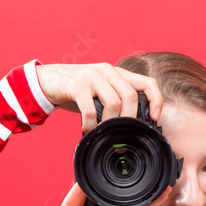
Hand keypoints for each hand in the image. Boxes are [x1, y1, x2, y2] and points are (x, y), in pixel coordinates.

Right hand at [35, 62, 164, 132]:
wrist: (50, 79)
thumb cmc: (78, 91)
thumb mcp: (101, 91)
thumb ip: (117, 101)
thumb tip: (133, 127)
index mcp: (118, 74)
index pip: (147, 83)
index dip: (156, 100)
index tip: (155, 118)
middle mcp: (108, 71)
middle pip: (130, 96)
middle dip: (129, 119)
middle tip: (121, 134)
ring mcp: (93, 76)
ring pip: (113, 103)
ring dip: (110, 124)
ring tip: (103, 133)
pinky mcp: (77, 85)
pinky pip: (90, 110)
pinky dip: (91, 124)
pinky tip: (87, 130)